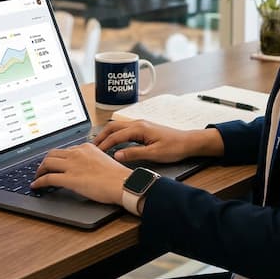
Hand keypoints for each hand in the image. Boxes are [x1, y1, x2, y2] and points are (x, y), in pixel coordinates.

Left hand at [30, 144, 130, 204]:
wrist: (123, 183)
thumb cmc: (117, 176)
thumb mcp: (102, 160)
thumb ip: (90, 160)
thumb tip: (83, 168)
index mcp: (86, 148)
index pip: (65, 150)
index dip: (57, 157)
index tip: (54, 162)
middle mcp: (77, 153)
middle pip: (52, 154)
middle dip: (45, 162)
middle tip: (42, 169)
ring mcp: (72, 165)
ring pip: (47, 163)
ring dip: (39, 170)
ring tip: (37, 177)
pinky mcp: (70, 179)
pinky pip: (48, 178)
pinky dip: (39, 182)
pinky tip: (36, 186)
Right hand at [93, 119, 220, 163]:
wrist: (188, 142)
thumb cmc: (174, 147)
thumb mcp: (154, 153)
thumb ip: (134, 153)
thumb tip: (117, 155)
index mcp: (139, 128)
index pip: (116, 135)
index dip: (104, 144)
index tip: (95, 152)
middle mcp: (138, 124)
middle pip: (113, 127)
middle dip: (101, 136)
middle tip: (91, 147)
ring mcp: (140, 125)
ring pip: (118, 127)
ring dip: (107, 135)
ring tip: (98, 145)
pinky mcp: (143, 129)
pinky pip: (124, 130)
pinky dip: (114, 135)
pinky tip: (113, 143)